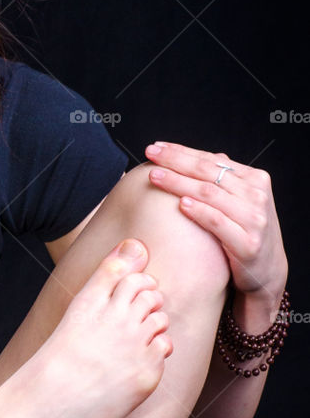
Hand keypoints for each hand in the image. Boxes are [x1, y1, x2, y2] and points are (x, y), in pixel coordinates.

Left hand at [143, 142, 287, 302]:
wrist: (267, 270)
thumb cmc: (245, 232)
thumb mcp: (239, 201)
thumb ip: (219, 180)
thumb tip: (190, 156)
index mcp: (254, 179)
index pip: (212, 160)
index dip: (182, 152)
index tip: (157, 147)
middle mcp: (256, 195)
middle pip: (208, 173)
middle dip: (176, 161)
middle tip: (151, 155)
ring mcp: (254, 219)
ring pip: (209, 194)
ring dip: (179, 183)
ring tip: (156, 177)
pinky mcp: (248, 244)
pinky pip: (218, 223)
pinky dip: (198, 211)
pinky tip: (180, 204)